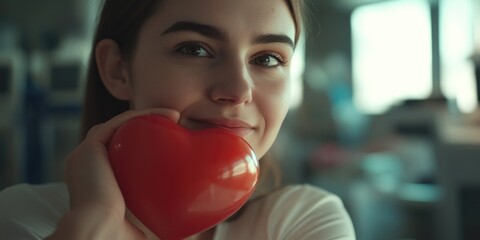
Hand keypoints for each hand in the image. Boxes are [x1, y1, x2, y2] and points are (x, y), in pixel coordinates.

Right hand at [47, 108, 179, 239]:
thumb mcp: (147, 218)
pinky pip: (117, 124)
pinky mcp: (89, 148)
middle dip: (147, 128)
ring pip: (119, 127)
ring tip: (173, 116)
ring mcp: (85, 156)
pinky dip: (140, 115)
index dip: (146, 147)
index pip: (121, 157)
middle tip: (175, 126)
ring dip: (146, 118)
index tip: (173, 143)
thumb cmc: (124, 234)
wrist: (102, 232)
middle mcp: (88, 167)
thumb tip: (194, 217)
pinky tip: (164, 114)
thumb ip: (162, 210)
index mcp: (97, 183)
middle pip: (119, 138)